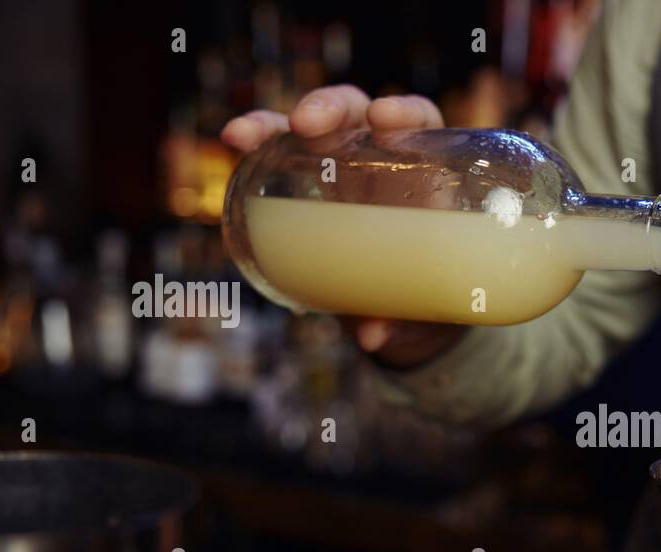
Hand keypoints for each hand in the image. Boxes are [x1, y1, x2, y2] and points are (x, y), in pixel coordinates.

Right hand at [220, 86, 465, 366]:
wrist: (403, 308)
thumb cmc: (428, 294)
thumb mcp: (426, 310)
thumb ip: (405, 320)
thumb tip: (372, 335)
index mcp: (426, 172)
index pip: (421, 122)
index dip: (405, 113)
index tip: (384, 123)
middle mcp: (381, 157)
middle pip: (356, 113)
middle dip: (329, 108)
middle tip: (306, 125)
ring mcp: (339, 166)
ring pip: (307, 126)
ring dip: (274, 121)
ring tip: (244, 134)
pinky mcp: (303, 182)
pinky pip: (277, 153)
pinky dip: (254, 142)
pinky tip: (232, 140)